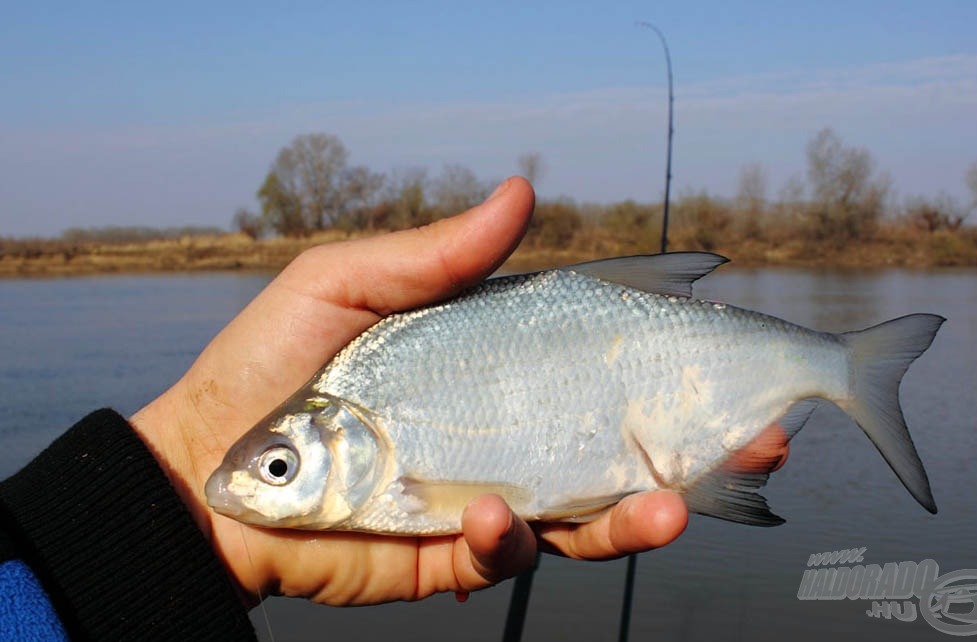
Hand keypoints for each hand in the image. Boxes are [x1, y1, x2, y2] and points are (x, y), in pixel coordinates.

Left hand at [129, 177, 695, 606]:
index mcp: (493, 365)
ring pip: (587, 513)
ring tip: (668, 507)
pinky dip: (513, 540)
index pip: (597, 361)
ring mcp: (485, 495)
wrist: (207, 468)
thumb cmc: (272, 360)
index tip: (728, 350)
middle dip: (697, 448)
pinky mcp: (451, 551)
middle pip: (620, 443)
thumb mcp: (348, 283)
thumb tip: (524, 192)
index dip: (664, 358)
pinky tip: (495, 517)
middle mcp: (504, 430)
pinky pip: (507, 553)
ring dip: (639, 515)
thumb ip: (439, 255)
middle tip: (760, 437)